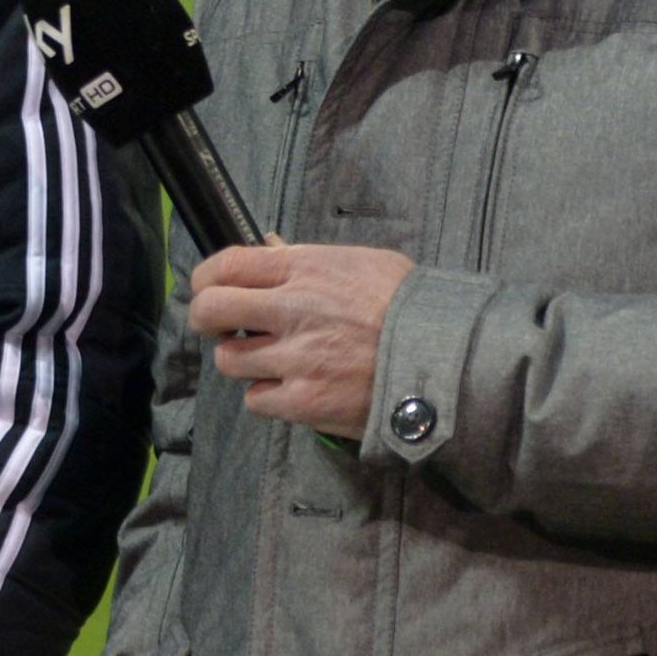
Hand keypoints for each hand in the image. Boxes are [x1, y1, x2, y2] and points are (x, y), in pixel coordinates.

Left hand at [185, 241, 415, 433]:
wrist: (451, 361)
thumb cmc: (415, 308)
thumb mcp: (366, 264)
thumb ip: (311, 262)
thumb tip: (271, 254)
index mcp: (305, 270)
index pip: (226, 266)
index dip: (206, 278)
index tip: (208, 289)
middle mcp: (292, 311)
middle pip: (210, 311)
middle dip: (206, 319)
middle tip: (219, 327)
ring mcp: (295, 359)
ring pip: (230, 360)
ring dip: (244, 361)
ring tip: (274, 361)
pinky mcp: (304, 402)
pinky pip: (256, 400)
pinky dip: (268, 397)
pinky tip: (294, 389)